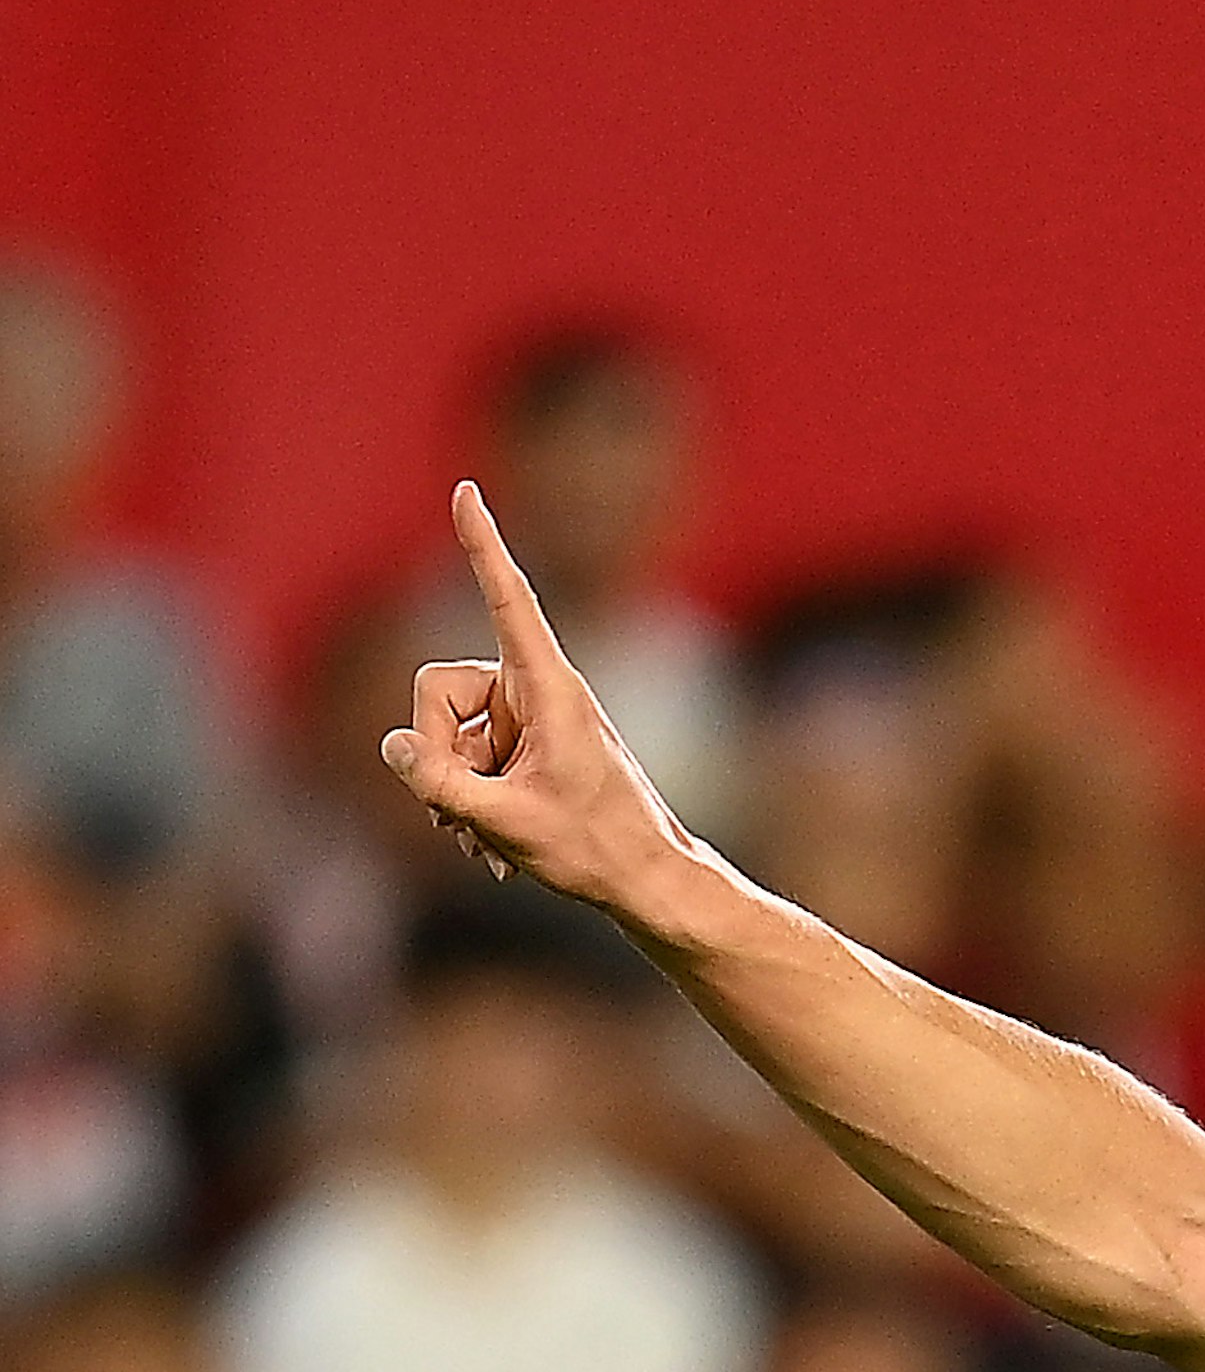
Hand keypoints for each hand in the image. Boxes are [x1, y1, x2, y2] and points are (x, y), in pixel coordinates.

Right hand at [379, 483, 690, 913]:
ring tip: (487, 836)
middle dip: (434, 751)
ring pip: (441, 731)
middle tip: (463, 812)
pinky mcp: (518, 747)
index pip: (508, 600)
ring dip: (450, 788)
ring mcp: (524, 720)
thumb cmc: (593, 849)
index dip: (482, 545)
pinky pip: (458, 757)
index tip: (466, 490)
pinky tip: (490, 846)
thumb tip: (391, 746)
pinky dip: (463, 800)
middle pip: (437, 690)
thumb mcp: (507, 820)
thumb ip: (440, 784)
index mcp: (550, 687)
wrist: (644, 881)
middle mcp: (535, 691)